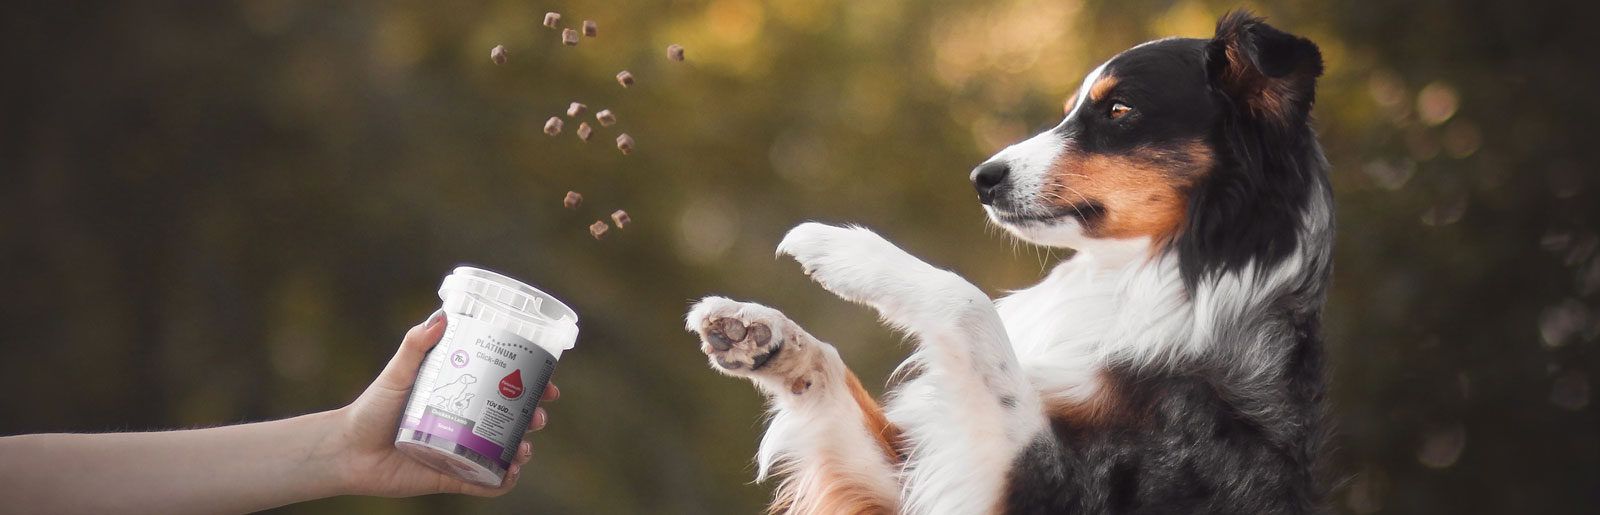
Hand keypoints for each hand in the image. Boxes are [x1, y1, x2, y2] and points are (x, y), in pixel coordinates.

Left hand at [332, 312, 560, 496]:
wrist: (346, 451)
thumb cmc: (370, 409)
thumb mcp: (397, 372)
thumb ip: (415, 345)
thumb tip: (441, 317)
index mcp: (460, 396)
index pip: (504, 389)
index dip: (531, 386)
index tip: (548, 383)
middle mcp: (466, 423)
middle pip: (512, 421)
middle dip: (533, 418)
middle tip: (537, 416)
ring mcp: (461, 452)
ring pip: (504, 453)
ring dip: (523, 451)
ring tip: (524, 449)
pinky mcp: (451, 478)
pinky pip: (485, 484)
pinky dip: (503, 483)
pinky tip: (511, 474)